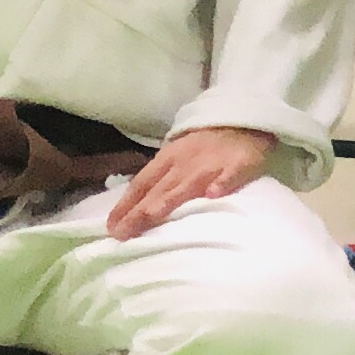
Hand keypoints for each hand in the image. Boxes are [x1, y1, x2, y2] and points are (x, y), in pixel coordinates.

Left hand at [103, 125, 274, 240]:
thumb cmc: (205, 146)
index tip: (111, 228)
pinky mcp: (239, 163)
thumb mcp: (176, 156)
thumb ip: (160, 179)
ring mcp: (211, 164)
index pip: (141, 184)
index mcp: (167, 159)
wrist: (244, 120)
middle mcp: (184, 163)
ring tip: (153, 216)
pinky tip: (215, 194)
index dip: (125, 206)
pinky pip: (230, 174)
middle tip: (123, 234)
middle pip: (159, 190)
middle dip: (140, 212)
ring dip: (169, 200)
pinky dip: (222, 183)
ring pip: (188, 184)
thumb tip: (134, 208)